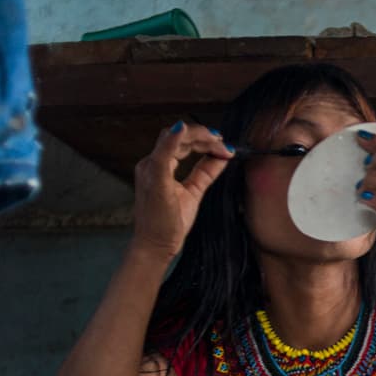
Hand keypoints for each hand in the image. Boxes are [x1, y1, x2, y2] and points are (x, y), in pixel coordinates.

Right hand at [131, 121, 232, 259]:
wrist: (156, 246)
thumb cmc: (170, 223)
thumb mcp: (194, 191)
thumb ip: (206, 172)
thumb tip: (223, 156)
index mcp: (158, 166)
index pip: (180, 142)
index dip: (203, 140)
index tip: (224, 145)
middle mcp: (150, 164)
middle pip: (177, 136)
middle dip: (204, 136)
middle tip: (225, 144)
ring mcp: (150, 170)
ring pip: (172, 138)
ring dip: (199, 137)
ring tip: (219, 142)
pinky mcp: (155, 179)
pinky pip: (163, 153)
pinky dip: (173, 139)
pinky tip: (183, 129)